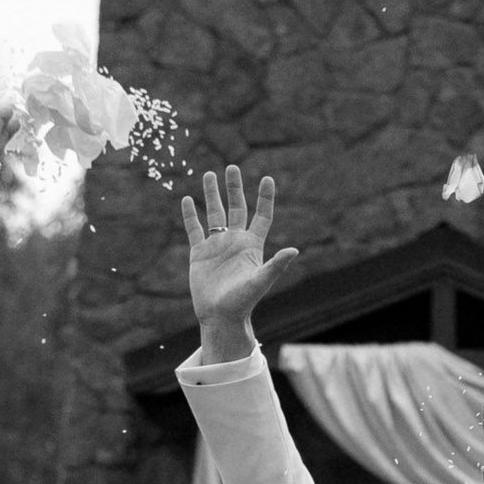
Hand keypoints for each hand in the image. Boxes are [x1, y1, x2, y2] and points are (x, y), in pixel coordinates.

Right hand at [183, 167, 301, 358]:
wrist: (220, 316)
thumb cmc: (243, 301)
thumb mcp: (261, 281)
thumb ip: (276, 264)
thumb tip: (294, 250)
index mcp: (252, 245)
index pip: (261, 215)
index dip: (265, 198)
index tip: (267, 179)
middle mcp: (235, 241)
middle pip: (236, 207)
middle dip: (234, 188)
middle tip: (232, 167)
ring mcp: (217, 245)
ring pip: (214, 213)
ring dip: (212, 194)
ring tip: (209, 174)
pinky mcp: (199, 252)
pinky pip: (194, 229)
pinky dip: (190, 215)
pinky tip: (188, 200)